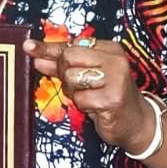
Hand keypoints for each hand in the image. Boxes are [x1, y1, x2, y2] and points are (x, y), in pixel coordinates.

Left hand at [23, 36, 157, 153]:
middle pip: (69, 58)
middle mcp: (115, 60)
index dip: (50, 50)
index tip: (29, 48)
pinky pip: (80, 98)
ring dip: (75, 92)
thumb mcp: (87, 76)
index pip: (71, 44)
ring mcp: (116, 78)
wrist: (137, 122)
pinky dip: (83, 105)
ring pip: (72, 78)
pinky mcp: (112, 98)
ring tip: (91, 97)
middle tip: (79, 86)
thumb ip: (63, 65)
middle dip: (66, 74)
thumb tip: (35, 56)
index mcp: (110, 49)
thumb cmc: (110, 96)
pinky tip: (97, 107)